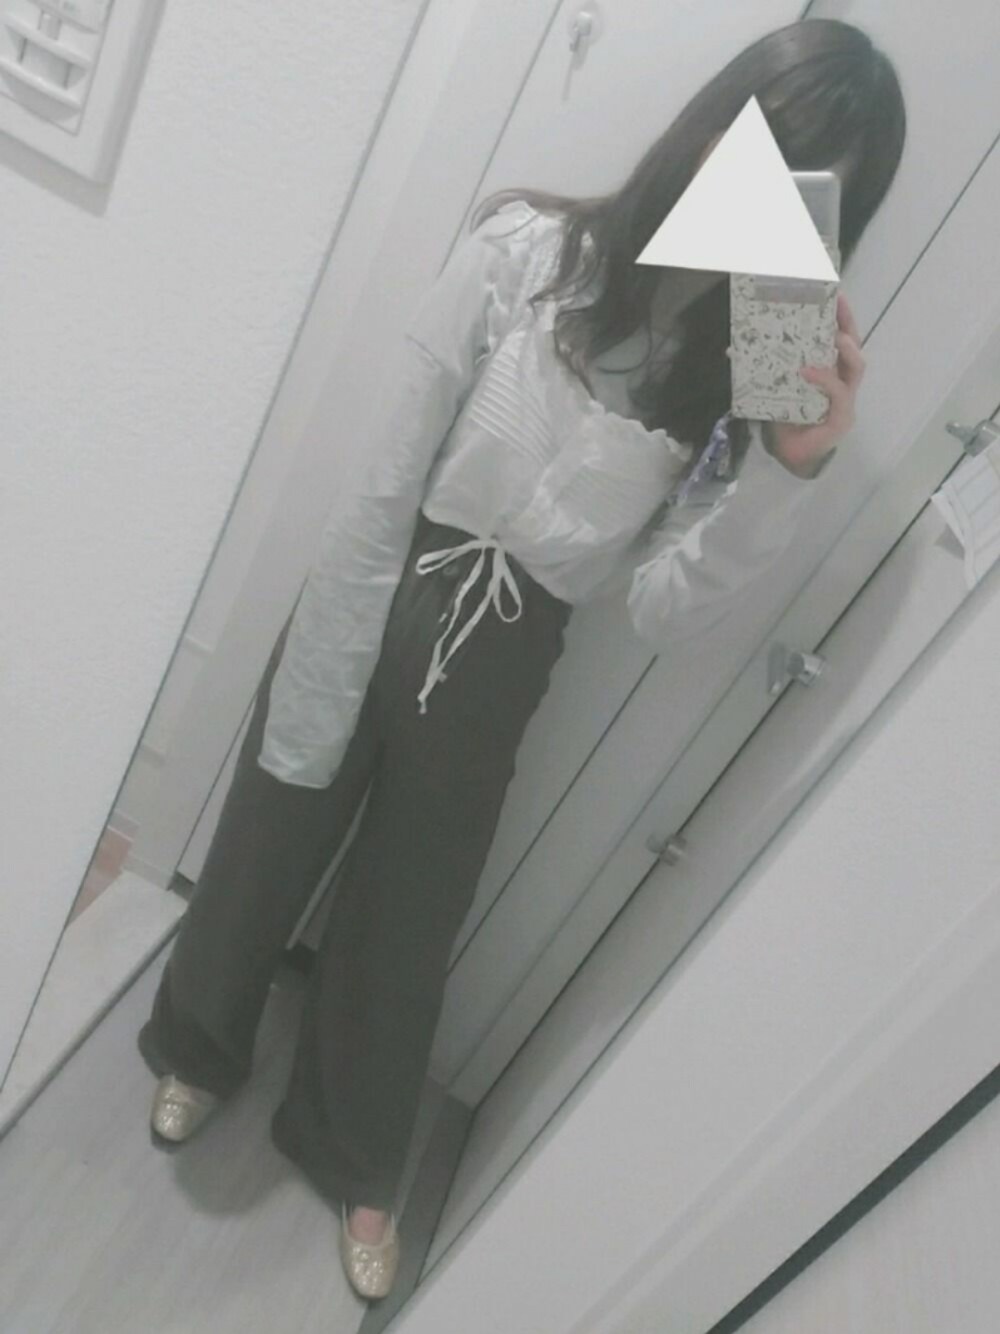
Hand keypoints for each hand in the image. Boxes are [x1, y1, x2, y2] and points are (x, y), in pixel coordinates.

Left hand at [761, 293, 865, 478]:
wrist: (789, 457)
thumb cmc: (785, 421)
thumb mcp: (773, 388)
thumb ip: (761, 369)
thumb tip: (732, 348)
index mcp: (828, 370)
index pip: (839, 338)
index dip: (839, 316)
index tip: (833, 293)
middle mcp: (842, 381)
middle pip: (854, 347)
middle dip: (848, 323)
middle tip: (839, 303)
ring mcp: (845, 399)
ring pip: (856, 368)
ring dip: (846, 349)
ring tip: (835, 336)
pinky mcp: (841, 418)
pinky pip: (839, 394)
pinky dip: (824, 380)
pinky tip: (807, 371)